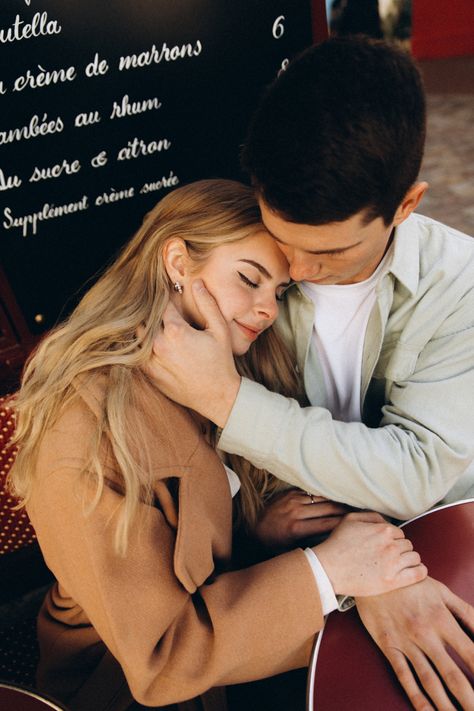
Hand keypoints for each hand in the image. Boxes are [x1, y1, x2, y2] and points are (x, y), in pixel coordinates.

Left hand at [148, 280, 239, 425]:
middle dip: (152, 311)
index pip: (162, 304)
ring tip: (154, 323)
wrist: (216, 396)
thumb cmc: (221, 362)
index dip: (166, 298)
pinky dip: (141, 345)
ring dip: (145, 327)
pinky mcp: (149, 373)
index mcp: (176, 331)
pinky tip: (150, 342)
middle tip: (160, 309)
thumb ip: (207, 304)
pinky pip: (137, 353)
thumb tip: (196, 282)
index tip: (170, 296)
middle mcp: (159, 344)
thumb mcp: (219, 330)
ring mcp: (151, 360)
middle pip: (146, 318)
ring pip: (138, 335)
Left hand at [254, 489, 351, 548]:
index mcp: (296, 529)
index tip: (358, 526)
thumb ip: (312, 549)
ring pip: (323, 499)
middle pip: (329, 509)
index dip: (345, 524)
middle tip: (361, 513)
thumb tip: (335, 549)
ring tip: (353, 505)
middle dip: (346, 511)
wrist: (253, 527)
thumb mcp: (291, 552)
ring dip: (338, 501)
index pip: (328, 524)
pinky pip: (313, 493)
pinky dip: (325, 496)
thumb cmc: (274, 545)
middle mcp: (295, 512)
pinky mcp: (290, 493)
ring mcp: (293, 500)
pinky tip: (336, 498)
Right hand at [315, 511, 426, 597]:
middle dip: (401, 549)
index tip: (386, 546)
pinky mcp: (393, 581)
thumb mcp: (350, 520)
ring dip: (409, 559)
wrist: (329, 568)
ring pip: (414, 558)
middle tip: (391, 556)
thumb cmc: (337, 544)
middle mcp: (391, 545)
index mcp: (383, 530)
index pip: (399, 533)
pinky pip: (418, 574)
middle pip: (408, 545)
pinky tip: (417, 571)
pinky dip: (420, 571)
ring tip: (401, 564)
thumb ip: (371, 516)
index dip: (393, 539)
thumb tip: (385, 521)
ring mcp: (393, 564)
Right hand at [356, 577, 473, 710]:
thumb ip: (466, 612)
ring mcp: (406, 643)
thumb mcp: (441, 591)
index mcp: (442, 619)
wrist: (372, 573)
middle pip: (452, 675)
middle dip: (469, 698)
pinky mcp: (389, 646)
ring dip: (446, 705)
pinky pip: (404, 676)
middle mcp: (426, 635)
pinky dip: (417, 697)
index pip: (471, 652)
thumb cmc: (411, 582)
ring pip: (429, 681)